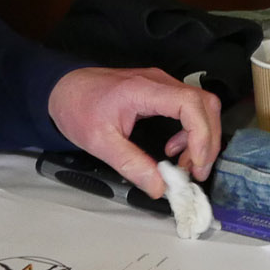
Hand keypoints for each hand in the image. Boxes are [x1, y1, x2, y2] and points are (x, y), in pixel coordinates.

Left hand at [47, 65, 221, 195]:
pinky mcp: (160, 91)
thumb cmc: (77, 108)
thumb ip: (132, 165)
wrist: (62, 88)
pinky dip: (191, 132)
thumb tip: (159, 188)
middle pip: (205, 104)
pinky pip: (189, 108)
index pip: (191, 104)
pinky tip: (173, 149)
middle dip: (208, 141)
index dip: (201, 135)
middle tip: (196, 171)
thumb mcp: (100, 142)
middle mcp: (159, 82)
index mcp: (144, 89)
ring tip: (185, 164)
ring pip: (202, 106)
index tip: (195, 163)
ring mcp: (162, 84)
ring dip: (202, 137)